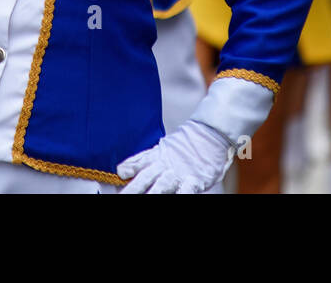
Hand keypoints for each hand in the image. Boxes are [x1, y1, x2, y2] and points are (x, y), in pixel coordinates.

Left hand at [117, 119, 232, 192]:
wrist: (211, 131)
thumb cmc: (189, 141)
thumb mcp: (163, 146)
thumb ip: (145, 158)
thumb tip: (123, 169)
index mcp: (157, 155)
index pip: (138, 163)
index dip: (127, 169)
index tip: (119, 173)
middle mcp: (165, 165)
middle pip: (145, 178)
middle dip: (133, 189)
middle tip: (123, 194)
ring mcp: (179, 173)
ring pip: (161, 187)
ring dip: (151, 194)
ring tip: (142, 199)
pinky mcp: (194, 180)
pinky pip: (185, 191)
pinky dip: (180, 195)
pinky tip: (175, 197)